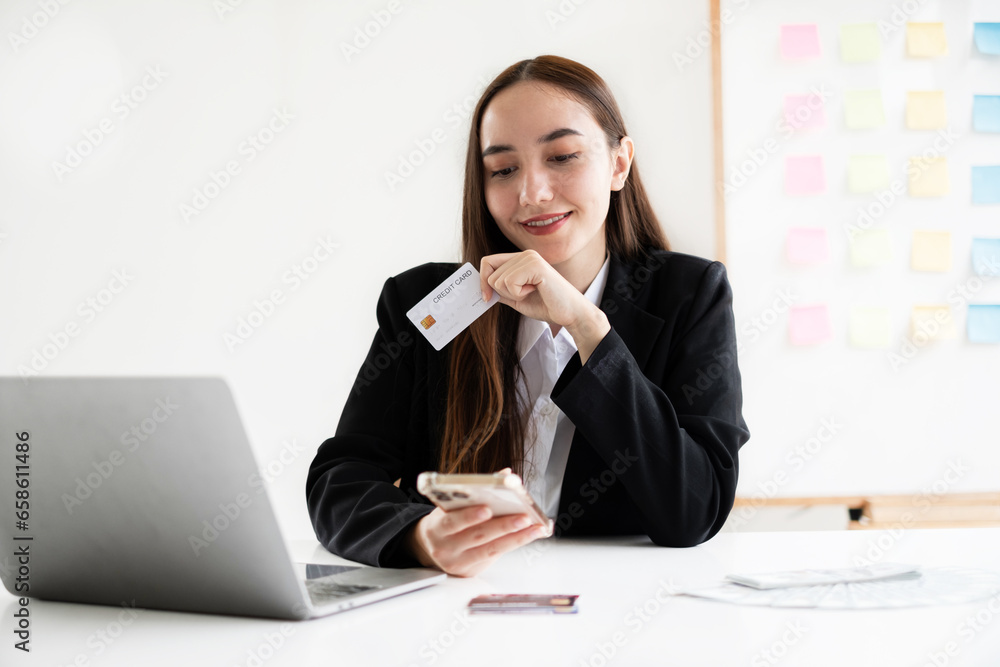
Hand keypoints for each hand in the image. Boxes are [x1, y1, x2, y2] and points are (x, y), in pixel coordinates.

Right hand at [405, 469, 548, 576]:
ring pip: (490, 549)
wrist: (432, 547)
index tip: (487, 508)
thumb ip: (475, 491)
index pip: (452, 522)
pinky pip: (496, 556)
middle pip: (477, 536)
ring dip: (516, 537)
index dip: (469, 516)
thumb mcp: (451, 505)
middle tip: (523, 516)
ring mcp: (458, 562)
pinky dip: (514, 543)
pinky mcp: (471, 570)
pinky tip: (529, 534)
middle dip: (503, 526)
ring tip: (535, 526)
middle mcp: (445, 548)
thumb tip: (504, 474)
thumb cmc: (446, 520)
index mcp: (436, 527)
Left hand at [480, 250, 590, 329]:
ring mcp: (530, 258)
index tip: (487, 298)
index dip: (482, 281)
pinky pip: (509, 282)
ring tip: (532, 292)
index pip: (488, 262)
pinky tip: (536, 291)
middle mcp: (525, 254)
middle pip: (490, 273)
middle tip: (524, 294)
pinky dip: (519, 294)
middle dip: (501, 292)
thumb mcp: (516, 298)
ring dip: (512, 294)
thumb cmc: (547, 306)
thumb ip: (501, 290)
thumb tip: (482, 288)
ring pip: (498, 279)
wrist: (570, 314)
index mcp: (520, 259)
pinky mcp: (535, 265)